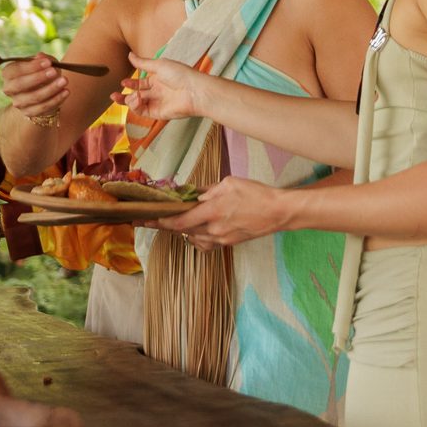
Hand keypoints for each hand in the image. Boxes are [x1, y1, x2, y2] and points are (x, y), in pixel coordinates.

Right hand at [1, 54, 68, 118]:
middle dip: (39, 77)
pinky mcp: (28, 112)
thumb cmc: (41, 72)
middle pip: (21, 84)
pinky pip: (43, 107)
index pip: (16, 70)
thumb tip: (40, 56)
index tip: (48, 62)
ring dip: (51, 89)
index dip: (32, 66)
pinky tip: (65, 91)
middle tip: (54, 72)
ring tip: (64, 80)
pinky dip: (56, 99)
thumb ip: (43, 58)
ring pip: (34, 97)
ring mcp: (18, 102)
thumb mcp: (43, 62)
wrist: (43, 91)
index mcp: (8, 73)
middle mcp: (9, 89)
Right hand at [116, 52, 208, 120]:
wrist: (193, 90)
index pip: (141, 82)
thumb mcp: (159, 65)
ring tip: (130, 96)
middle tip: (114, 95)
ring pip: (137, 104)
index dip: (131, 83)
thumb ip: (142, 63)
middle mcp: (157, 91)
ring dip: (129, 100)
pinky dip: (135, 106)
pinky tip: (135, 99)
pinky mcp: (157, 113)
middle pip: (136, 95)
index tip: (122, 82)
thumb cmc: (180, 74)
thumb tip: (129, 54)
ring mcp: (157, 102)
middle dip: (124, 95)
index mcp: (158, 79)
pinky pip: (142, 111)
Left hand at [144, 177, 290, 248]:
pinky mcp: (228, 243)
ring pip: (193, 239)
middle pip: (182, 231)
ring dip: (182, 231)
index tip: (147, 219)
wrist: (278, 212)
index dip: (161, 222)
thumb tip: (193, 195)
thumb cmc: (256, 194)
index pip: (179, 222)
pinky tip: (196, 230)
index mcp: (212, 211)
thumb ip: (207, 190)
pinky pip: (205, 244)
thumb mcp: (228, 183)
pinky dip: (197, 238)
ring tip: (174, 222)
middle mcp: (214, 229)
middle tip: (152, 220)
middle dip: (166, 225)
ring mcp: (221, 239)